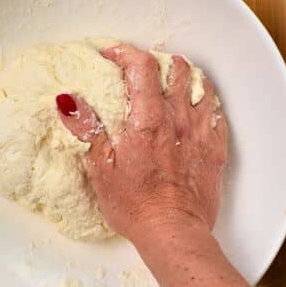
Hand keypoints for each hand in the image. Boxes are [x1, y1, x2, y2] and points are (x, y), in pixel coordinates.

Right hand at [56, 44, 227, 241]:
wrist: (173, 233)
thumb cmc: (135, 205)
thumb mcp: (101, 168)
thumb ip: (87, 129)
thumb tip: (68, 100)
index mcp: (148, 119)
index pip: (140, 66)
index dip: (124, 53)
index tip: (112, 56)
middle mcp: (178, 118)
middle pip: (175, 68)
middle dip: (157, 61)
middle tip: (142, 71)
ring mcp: (201, 132)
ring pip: (201, 85)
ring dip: (184, 77)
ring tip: (169, 84)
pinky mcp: (215, 149)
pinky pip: (217, 112)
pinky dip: (205, 101)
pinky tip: (195, 109)